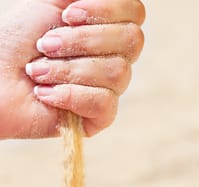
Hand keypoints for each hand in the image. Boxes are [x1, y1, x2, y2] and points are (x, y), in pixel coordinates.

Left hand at [0, 0, 144, 137]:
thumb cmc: (17, 41)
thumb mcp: (50, 1)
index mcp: (106, 29)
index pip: (135, 13)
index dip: (106, 11)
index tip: (68, 15)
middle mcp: (112, 57)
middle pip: (133, 42)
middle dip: (83, 41)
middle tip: (46, 45)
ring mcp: (108, 88)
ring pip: (118, 74)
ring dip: (70, 70)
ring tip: (39, 72)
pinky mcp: (99, 117)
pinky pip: (105, 104)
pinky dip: (72, 95)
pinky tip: (47, 95)